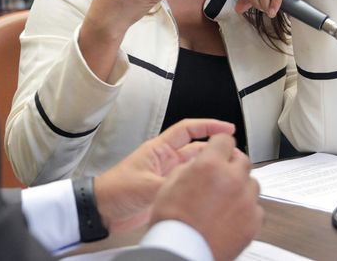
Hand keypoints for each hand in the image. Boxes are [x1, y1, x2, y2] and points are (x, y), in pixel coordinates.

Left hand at [93, 118, 235, 232]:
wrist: (101, 210)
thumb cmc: (115, 190)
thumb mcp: (145, 186)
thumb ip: (170, 185)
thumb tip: (193, 185)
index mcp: (159, 149)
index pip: (188, 130)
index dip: (209, 126)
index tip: (228, 128)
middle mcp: (165, 161)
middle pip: (197, 150)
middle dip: (215, 151)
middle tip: (235, 157)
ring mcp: (167, 176)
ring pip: (195, 169)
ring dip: (209, 170)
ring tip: (227, 174)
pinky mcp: (166, 192)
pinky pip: (189, 186)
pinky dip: (201, 187)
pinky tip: (211, 192)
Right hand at [149, 134, 262, 260]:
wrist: (182, 252)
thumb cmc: (172, 223)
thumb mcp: (169, 183)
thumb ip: (190, 167)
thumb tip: (198, 163)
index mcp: (210, 165)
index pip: (225, 139)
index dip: (219, 142)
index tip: (219, 146)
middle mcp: (233, 179)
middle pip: (243, 160)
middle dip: (232, 163)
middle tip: (222, 172)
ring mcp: (246, 201)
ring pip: (252, 183)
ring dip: (240, 185)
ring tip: (224, 198)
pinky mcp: (254, 221)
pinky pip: (255, 207)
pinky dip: (245, 208)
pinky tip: (230, 215)